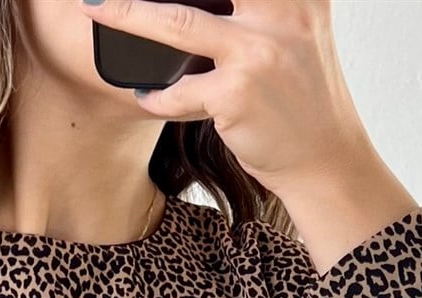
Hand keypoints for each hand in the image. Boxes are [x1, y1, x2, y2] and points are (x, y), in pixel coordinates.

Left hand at [81, 0, 373, 196]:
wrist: (325, 159)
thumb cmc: (303, 99)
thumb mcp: (298, 34)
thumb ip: (262, 8)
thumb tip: (201, 1)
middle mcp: (282, 11)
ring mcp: (257, 52)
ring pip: (176, 25)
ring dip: (128, 15)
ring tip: (96, 8)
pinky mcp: (237, 94)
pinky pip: (178, 92)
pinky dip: (156, 97)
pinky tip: (146, 96)